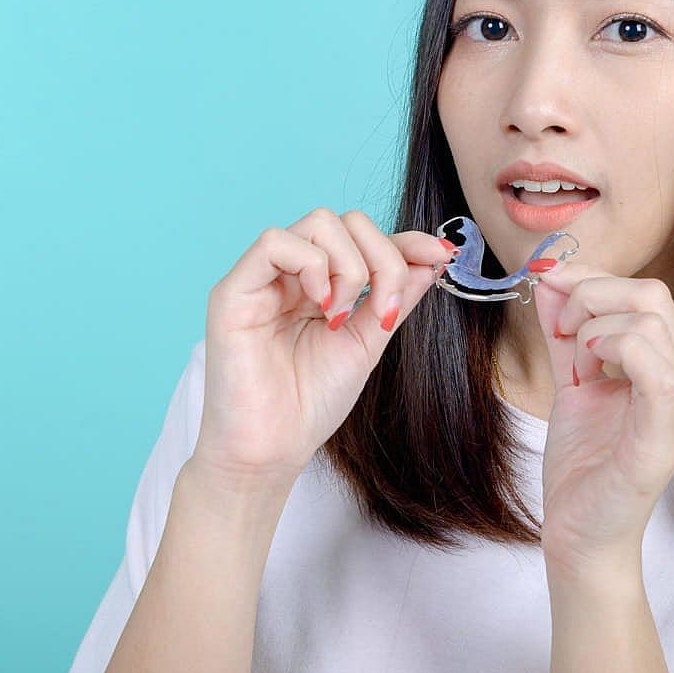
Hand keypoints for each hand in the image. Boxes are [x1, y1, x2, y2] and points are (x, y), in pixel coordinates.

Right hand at [192, 207, 455, 490]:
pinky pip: (274, 242)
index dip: (404, 240)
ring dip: (349, 266)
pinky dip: (312, 266)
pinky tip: (322, 306)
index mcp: (318, 284)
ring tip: (342, 316)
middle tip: (384, 311)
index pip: (362, 238)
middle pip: (344, 221)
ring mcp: (260, 279)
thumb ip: (394, 296)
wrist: (272, 451)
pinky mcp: (233, 291)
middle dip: (381, 259)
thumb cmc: (310, 404)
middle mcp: (288, 274)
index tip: (440, 254)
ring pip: (317, 222)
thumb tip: (433, 256)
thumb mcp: (368, 341)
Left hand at [531, 261, 673, 573]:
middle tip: (560, 330)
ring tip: (575, 367)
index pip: (648, 295)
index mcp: (672, 369)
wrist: (580, 534)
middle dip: (592, 296)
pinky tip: (588, 369)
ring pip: (649, 322)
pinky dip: (615, 350)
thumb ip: (564, 331)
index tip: (550, 287)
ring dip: (593, 329)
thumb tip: (550, 276)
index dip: (593, 279)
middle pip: (653, 297)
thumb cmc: (583, 464)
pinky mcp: (662, 437)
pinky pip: (656, 370)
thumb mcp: (571, 380)